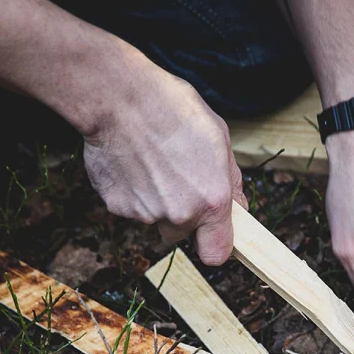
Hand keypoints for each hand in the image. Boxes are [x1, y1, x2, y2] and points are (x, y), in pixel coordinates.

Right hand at [81, 61, 243, 265]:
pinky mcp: (116, 206)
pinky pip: (130, 208)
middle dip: (181, 215)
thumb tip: (237, 207)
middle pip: (181, 234)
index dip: (214, 244)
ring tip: (152, 163)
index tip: (212, 233)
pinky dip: (132, 192)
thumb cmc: (173, 110)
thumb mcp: (220, 139)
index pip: (216, 254)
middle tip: (176, 179)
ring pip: (154, 219)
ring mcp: (145, 213)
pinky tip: (132, 162)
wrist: (120, 98)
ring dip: (156, 201)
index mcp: (211, 201)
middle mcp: (179, 214)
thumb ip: (230, 182)